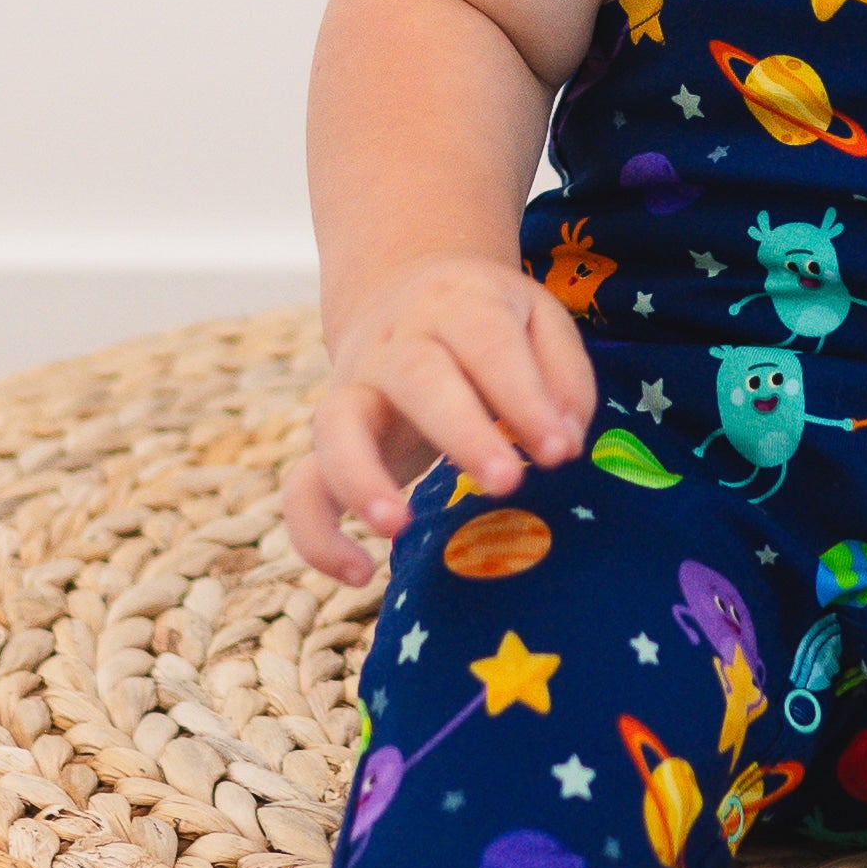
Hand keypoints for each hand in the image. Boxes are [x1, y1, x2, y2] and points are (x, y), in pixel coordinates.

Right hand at [286, 255, 597, 583]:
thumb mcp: (538, 322)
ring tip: (396, 528)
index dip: (524, 399)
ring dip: (361, 477)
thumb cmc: (488, 324)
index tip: (560, 452)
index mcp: (456, 305)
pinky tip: (359, 575)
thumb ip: (564, 376)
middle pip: (416, 377)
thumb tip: (563, 443)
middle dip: (461, 432)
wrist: (402, 292)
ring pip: (336, 427)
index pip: (488, 344)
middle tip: (507, 483)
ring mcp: (350, 390)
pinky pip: (302, 487)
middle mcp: (394, 344)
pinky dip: (315, 534)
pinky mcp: (330, 441)